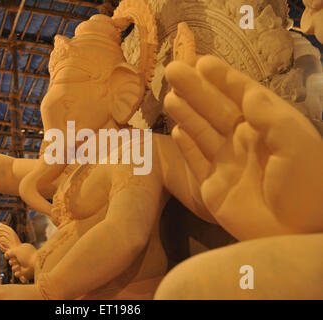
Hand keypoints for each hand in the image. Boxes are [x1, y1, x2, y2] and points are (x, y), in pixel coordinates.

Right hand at [4, 243, 36, 281]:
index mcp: (24, 251)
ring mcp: (24, 266)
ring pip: (13, 268)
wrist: (35, 265)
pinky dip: (18, 273)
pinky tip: (21, 272)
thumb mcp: (17, 250)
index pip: (14, 253)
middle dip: (12, 261)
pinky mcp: (25, 274)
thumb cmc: (27, 255)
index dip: (12, 254)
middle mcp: (24, 258)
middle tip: (17, 261)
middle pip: (12, 261)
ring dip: (15, 268)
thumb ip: (10, 252)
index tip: (11, 254)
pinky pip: (17, 274)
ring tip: (19, 267)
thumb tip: (5, 255)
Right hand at [164, 56, 322, 238]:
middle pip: (215, 110)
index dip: (223, 78)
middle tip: (173, 69)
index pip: (242, 95)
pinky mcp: (213, 189)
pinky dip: (187, 147)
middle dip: (195, 89)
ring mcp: (228, 165)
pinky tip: (177, 131)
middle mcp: (245, 142)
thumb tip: (245, 91)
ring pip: (202, 133)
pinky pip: (196, 162)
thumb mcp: (296, 143)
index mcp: (269, 128)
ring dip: (186, 113)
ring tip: (169, 95)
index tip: (203, 61)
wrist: (299, 236)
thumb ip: (269, 115)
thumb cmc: (308, 186)